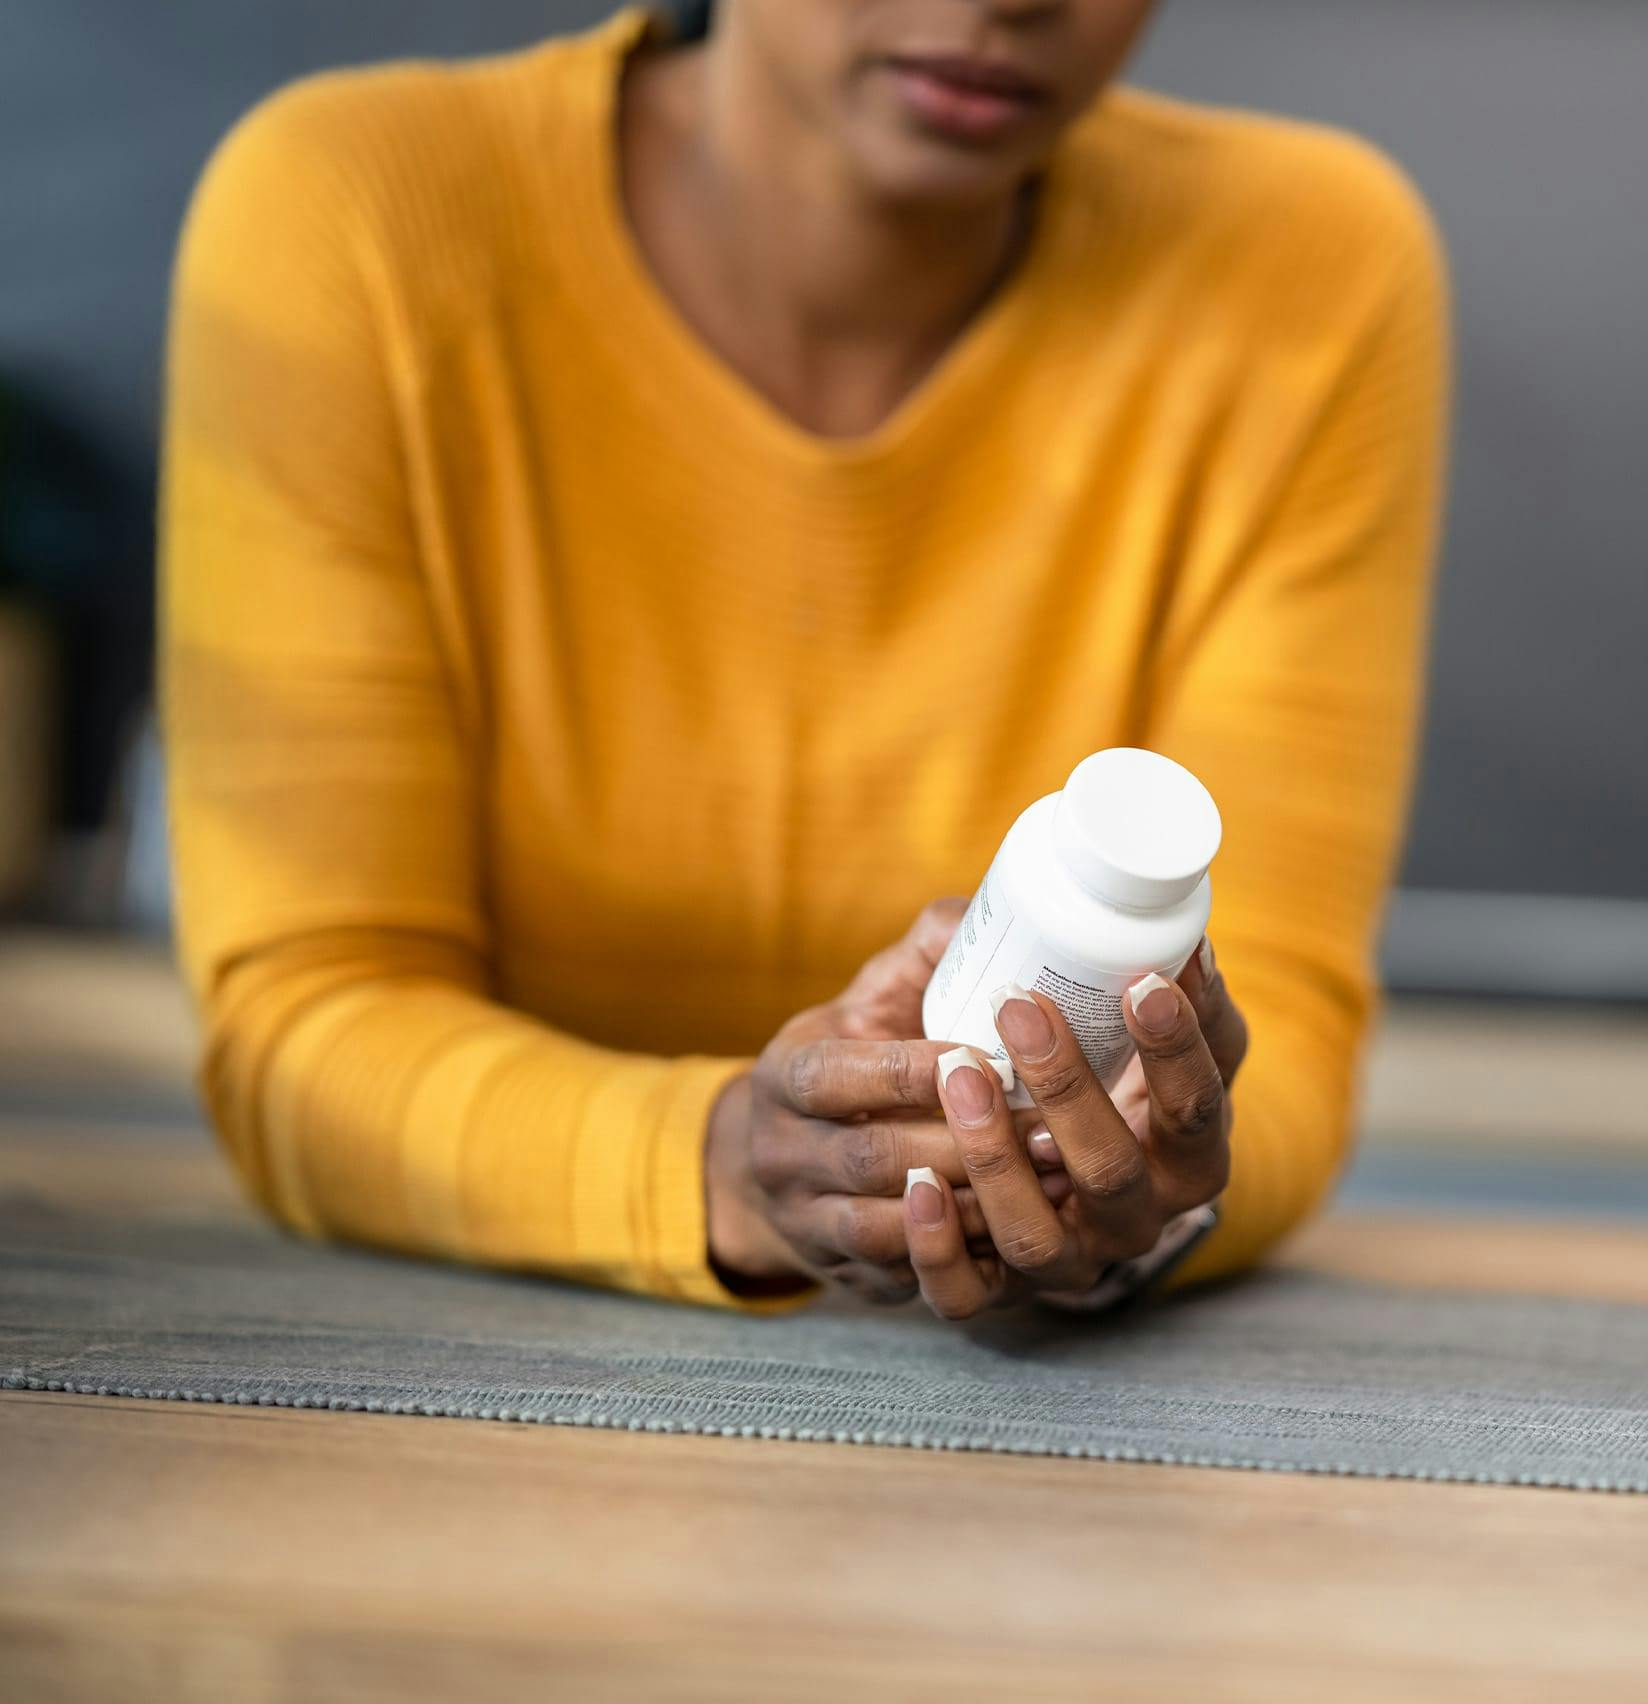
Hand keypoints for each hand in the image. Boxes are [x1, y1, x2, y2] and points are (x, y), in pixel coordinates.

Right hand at [704, 901, 1070, 1303]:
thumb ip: (924, 956)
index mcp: (785, 1079)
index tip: (983, 1054)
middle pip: (874, 1156)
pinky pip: (906, 1284)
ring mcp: (811, 1225)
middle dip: (965, 1142)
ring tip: (1051, 1178)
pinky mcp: (849, 1281)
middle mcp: (786, 1156)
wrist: (773, 1168)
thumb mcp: (864, 1003)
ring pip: (889, 1229)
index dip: (906, 1070)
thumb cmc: (846, 1065)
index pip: (833, 1076)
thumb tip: (986, 909)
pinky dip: (966, 1259)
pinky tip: (1029, 1231)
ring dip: (974, 1205)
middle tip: (1050, 1124)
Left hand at [904, 938, 1246, 1318]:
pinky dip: (935, 1246)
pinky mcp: (996, 1292)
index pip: (1198, 1112)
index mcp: (1187, 1159)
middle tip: (1018, 1007)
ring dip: (993, 1156)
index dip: (1176, 1052)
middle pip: (1112, 1172)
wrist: (1048, 1169)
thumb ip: (1171, 986)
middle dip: (1066, 1087)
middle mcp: (1134, 1222)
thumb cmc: (1111, 1078)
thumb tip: (1182, 931)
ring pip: (1035, 1236)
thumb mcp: (1149, 1035)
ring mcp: (1065, 1262)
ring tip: (958, 1073)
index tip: (1142, 984)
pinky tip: (913, 1184)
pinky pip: (966, 1294)